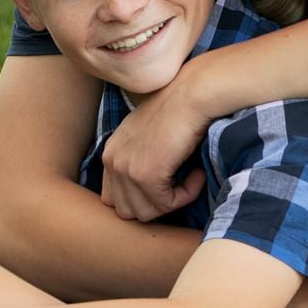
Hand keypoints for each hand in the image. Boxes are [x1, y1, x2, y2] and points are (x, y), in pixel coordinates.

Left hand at [96, 70, 206, 221]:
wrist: (191, 95)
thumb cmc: (178, 111)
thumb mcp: (146, 137)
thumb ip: (138, 160)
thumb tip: (150, 192)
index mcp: (109, 153)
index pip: (113, 199)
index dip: (141, 199)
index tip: (165, 185)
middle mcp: (112, 161)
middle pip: (127, 211)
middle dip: (154, 205)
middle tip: (177, 185)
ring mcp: (127, 169)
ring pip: (147, 213)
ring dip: (173, 201)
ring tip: (190, 176)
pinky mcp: (146, 175)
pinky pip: (168, 204)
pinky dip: (187, 194)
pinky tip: (197, 173)